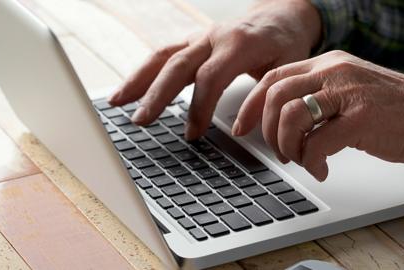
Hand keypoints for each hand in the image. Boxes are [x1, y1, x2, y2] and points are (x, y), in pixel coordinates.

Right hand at [108, 0, 321, 139]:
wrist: (281, 16)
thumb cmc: (285, 43)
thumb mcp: (286, 69)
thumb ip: (263, 97)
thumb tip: (239, 130)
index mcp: (238, 43)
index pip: (210, 78)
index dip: (199, 108)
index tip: (192, 134)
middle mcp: (213, 37)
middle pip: (177, 65)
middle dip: (157, 94)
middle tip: (141, 121)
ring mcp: (200, 38)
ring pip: (163, 56)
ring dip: (139, 79)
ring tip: (117, 102)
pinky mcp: (193, 42)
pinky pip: (164, 54)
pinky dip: (144, 72)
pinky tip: (130, 88)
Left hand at [233, 50, 403, 180]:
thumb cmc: (390, 109)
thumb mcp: (347, 90)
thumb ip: (315, 97)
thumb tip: (280, 122)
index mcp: (327, 64)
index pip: (273, 78)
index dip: (251, 105)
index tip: (241, 127)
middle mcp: (334, 72)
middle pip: (275, 96)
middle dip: (269, 131)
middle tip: (281, 151)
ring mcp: (348, 93)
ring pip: (291, 116)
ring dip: (287, 146)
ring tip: (300, 159)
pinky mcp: (361, 118)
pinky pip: (317, 143)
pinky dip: (311, 162)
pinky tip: (322, 169)